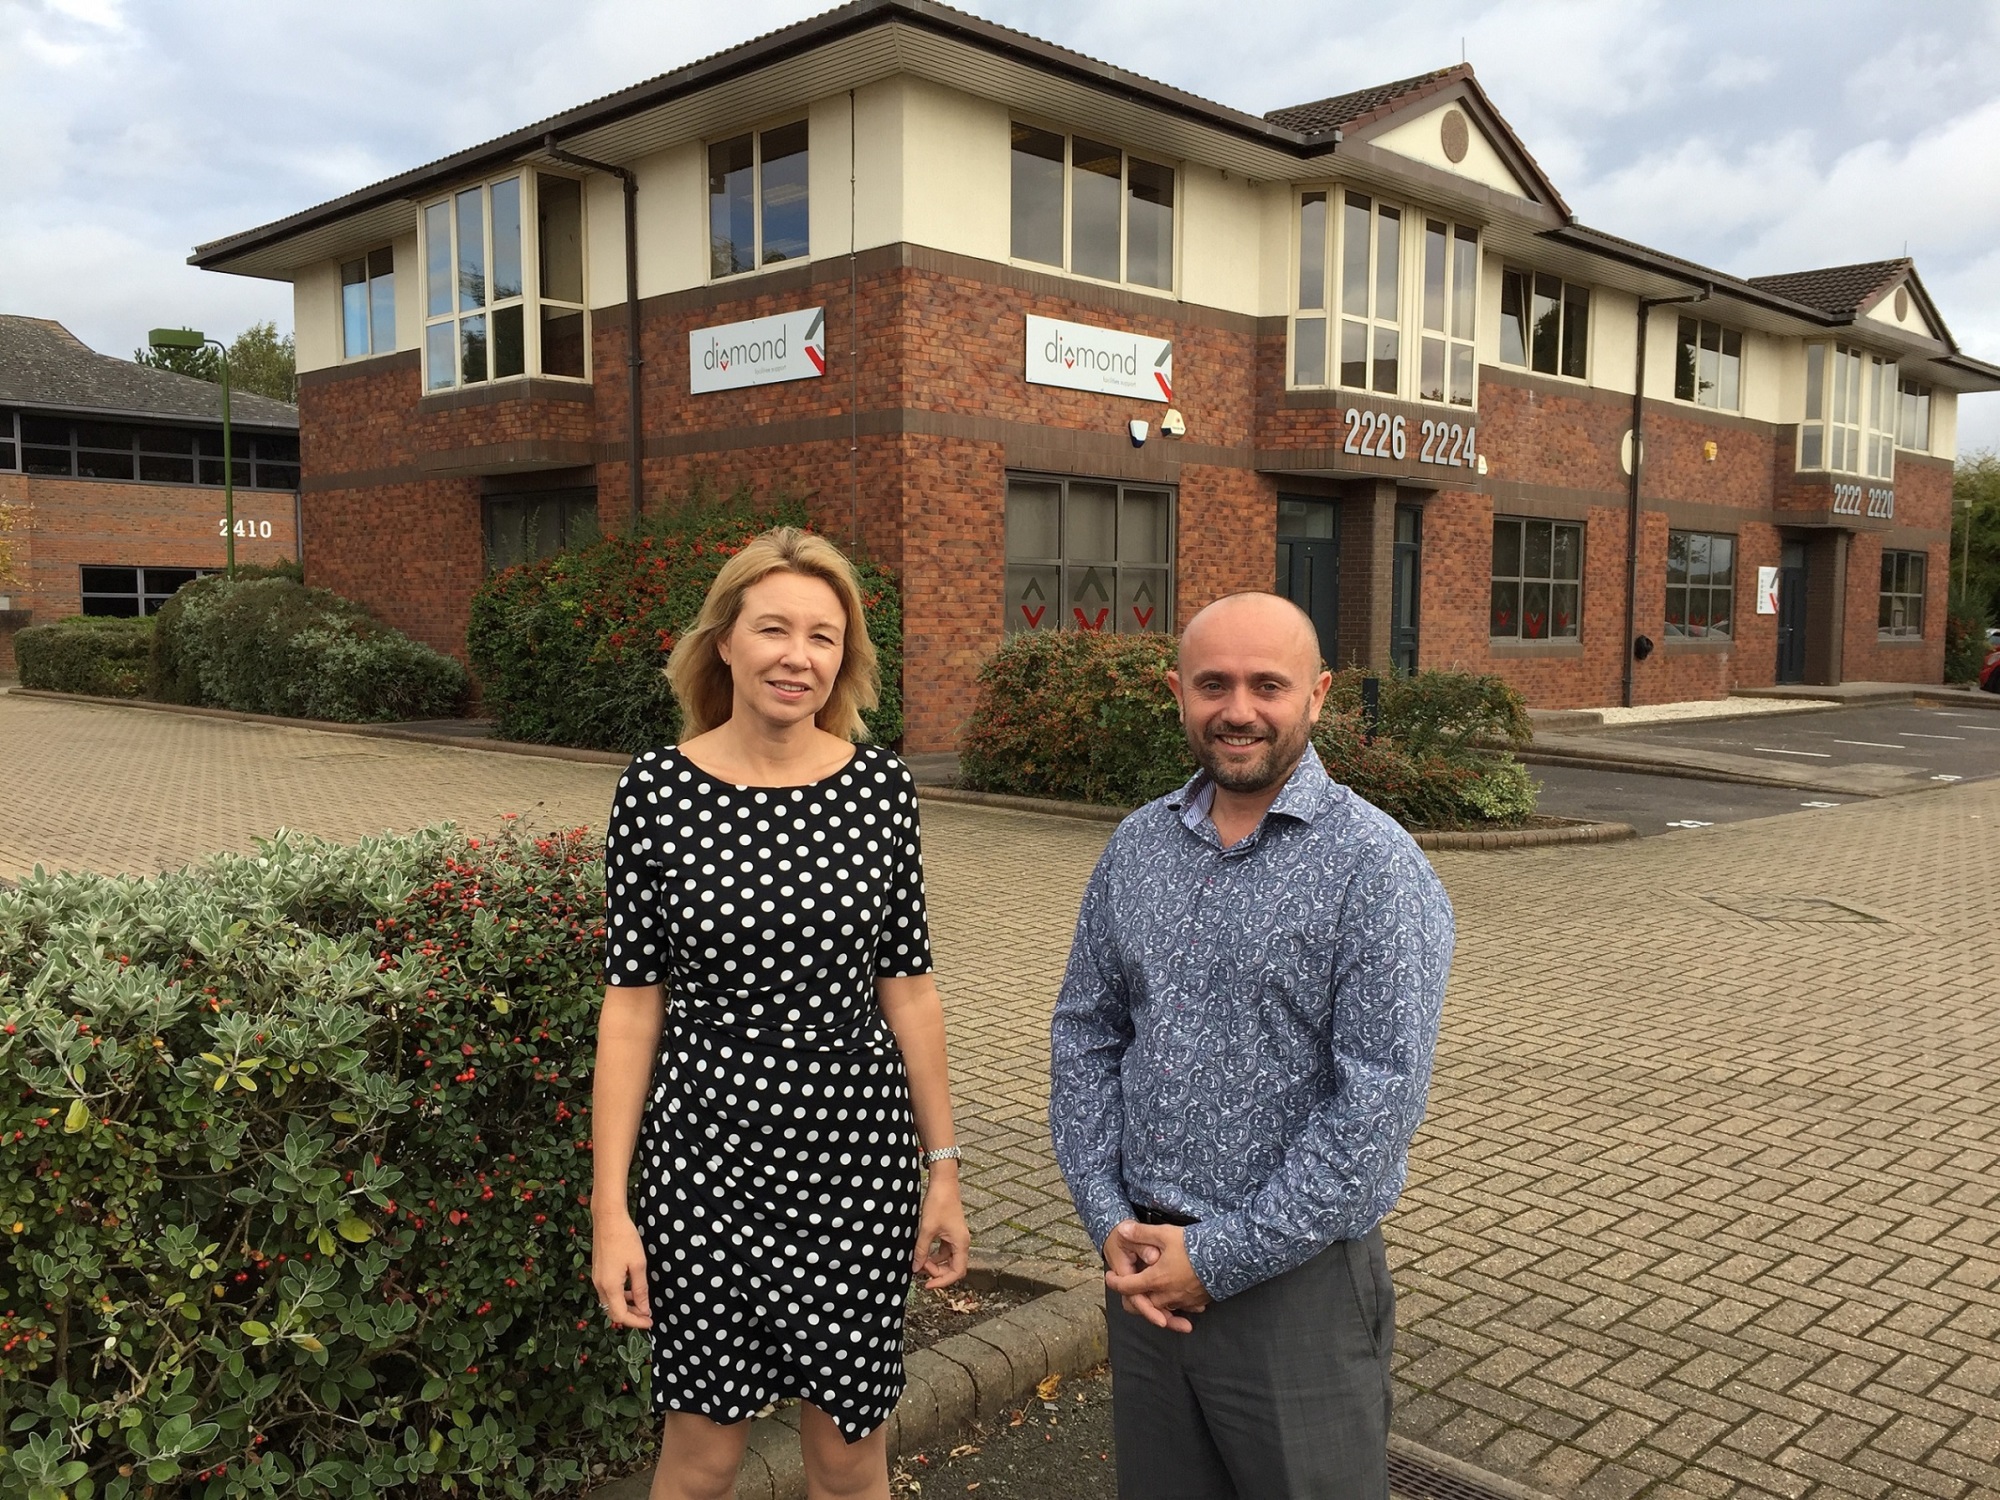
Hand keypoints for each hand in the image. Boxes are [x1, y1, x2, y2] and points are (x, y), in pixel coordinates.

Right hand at [591, 1212, 651, 1328]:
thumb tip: (644, 1309)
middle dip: (630, 1317)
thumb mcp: (638, 1265)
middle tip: (647, 1316)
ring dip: (625, 1306)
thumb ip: (640, 1289)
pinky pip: (608, 1291)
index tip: (650, 1322)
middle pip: (613, 1312)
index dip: (635, 1323)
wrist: (608, 1219)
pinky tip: (632, 1290)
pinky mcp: (598, 1271)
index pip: (620, 1315)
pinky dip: (620, 1296)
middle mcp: (599, 1285)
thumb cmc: (625, 1239)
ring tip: (642, 1304)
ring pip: (610, 1302)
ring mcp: (597, 1278)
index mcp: (609, 1286)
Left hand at [913, 1172, 969, 1288]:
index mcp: (961, 1243)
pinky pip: (944, 1250)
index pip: (957, 1272)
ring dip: (935, 1264)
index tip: (928, 1285)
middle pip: (953, 1268)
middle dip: (937, 1272)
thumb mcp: (927, 1229)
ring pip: (948, 1259)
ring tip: (919, 1261)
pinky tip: (922, 1253)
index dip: (943, 1281)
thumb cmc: (939, 1203)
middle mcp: (962, 1242)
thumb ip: (921, 1250)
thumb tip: (915, 1268)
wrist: (944, 1183)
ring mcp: (957, 1238)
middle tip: (919, 1269)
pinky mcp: (951, 1232)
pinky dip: (934, 1255)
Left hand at [1103, 1220, 1209, 1332]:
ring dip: (1153, 1301)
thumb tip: (1122, 1230)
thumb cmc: (1194, 1246)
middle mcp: (1166, 1295)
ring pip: (1160, 1308)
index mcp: (1155, 1280)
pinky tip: (1175, 1290)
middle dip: (1132, 1298)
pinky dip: (1173, 1302)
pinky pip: (1179, 1307)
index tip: (1109, 1276)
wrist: (1227, 1258)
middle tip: (1128, 1287)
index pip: (1127, 1287)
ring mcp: (1182, 1302)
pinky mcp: (1196, 1302)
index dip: (1114, 1282)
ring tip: (1151, 1288)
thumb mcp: (1165, 1234)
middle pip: (1141, 1305)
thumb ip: (1142, 1233)